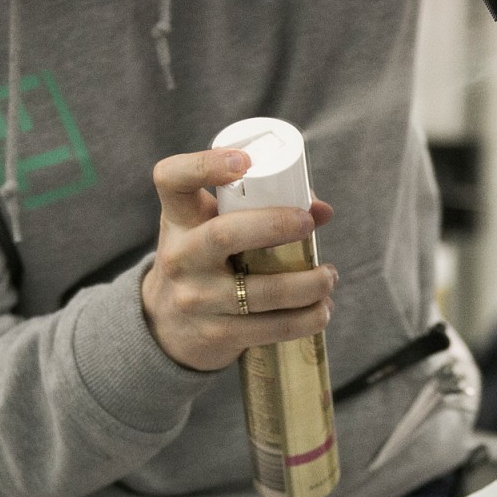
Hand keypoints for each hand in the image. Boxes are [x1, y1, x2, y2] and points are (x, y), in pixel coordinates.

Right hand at [141, 148, 336, 371]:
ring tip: (330, 277)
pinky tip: (322, 311)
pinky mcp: (215, 334)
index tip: (244, 162)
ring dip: (307, 284)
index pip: (172, 179)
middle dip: (275, 225)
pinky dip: (306, 319)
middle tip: (309, 224)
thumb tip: (322, 210)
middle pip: (224, 234)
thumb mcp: (213, 227)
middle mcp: (180, 256)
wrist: (166, 327)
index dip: (204, 165)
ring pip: (260, 290)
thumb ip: (259, 208)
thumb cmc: (204, 261)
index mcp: (178, 219)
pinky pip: (269, 328)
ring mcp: (195, 299)